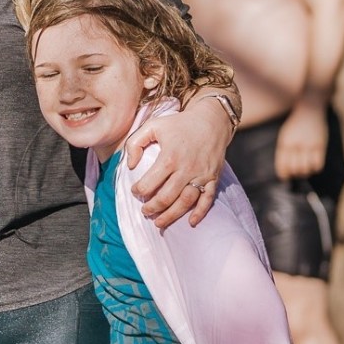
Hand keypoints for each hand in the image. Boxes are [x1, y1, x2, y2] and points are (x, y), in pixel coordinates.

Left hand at [123, 98, 232, 227]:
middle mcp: (186, 169)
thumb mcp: (153, 125)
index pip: (150, 183)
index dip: (138, 190)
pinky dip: (200, 213)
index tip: (135, 191)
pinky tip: (191, 223)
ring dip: (171, 215)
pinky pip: (208, 199)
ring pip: (185, 202)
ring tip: (159, 222)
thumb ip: (135, 143)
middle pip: (166, 197)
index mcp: (169, 157)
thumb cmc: (179, 124)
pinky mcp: (213, 178)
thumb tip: (130, 165)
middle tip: (145, 211)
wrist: (211, 120)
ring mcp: (201, 175)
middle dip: (152, 208)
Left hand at [274, 106, 327, 179]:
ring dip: (305, 173)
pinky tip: (314, 165)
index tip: (285, 177)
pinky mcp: (320, 145)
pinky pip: (318, 164)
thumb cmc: (295, 125)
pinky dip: (315, 168)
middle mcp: (296, 144)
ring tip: (305, 170)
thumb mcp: (285, 136)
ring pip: (306, 168)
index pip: (282, 165)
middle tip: (297, 173)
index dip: (284, 174)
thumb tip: (285, 170)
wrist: (309, 110)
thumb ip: (284, 151)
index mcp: (285, 143)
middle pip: (294, 169)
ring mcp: (308, 145)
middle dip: (295, 174)